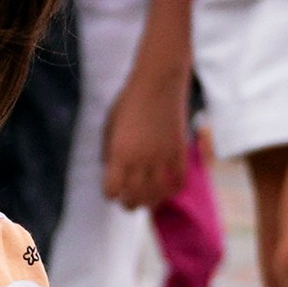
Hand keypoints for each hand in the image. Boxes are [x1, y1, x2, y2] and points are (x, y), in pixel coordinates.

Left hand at [102, 54, 192, 213]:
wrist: (158, 82)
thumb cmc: (129, 101)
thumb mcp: (109, 124)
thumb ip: (108, 150)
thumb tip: (109, 169)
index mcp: (118, 153)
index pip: (112, 189)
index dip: (111, 193)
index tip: (112, 191)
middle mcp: (140, 160)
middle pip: (134, 198)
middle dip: (129, 204)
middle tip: (128, 203)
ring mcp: (161, 157)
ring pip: (156, 195)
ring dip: (150, 202)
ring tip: (147, 202)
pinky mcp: (179, 152)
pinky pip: (178, 182)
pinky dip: (172, 191)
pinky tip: (167, 190)